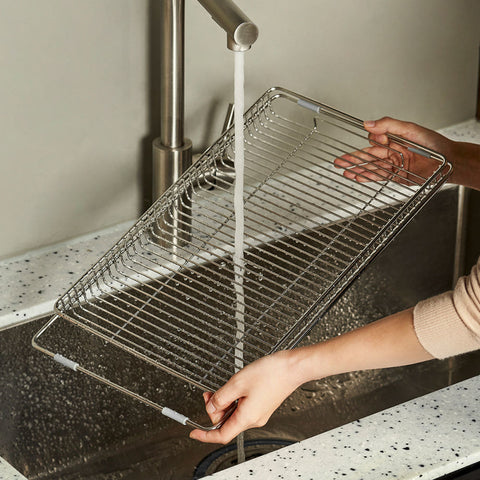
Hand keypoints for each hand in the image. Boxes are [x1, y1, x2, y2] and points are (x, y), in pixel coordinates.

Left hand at [189, 350, 303, 443]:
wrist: (292, 367)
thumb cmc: (271, 373)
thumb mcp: (238, 383)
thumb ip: (221, 397)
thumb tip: (211, 407)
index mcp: (247, 417)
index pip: (221, 435)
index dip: (205, 436)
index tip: (194, 432)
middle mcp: (254, 419)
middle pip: (226, 422)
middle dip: (215, 409)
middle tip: (210, 393)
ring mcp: (259, 412)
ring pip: (234, 413)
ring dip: (224, 402)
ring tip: (225, 386)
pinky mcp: (262, 405)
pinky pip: (242, 407)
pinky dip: (234, 399)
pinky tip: (236, 387)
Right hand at [334, 117, 453, 184]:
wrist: (450, 163)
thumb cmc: (436, 145)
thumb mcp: (411, 130)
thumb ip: (390, 126)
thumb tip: (370, 124)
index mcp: (394, 137)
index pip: (376, 137)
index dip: (373, 138)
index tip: (374, 137)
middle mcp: (392, 151)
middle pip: (368, 155)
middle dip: (352, 158)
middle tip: (339, 160)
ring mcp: (393, 164)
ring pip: (370, 167)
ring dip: (356, 170)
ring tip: (343, 171)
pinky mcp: (396, 176)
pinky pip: (378, 177)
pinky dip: (367, 177)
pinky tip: (357, 177)